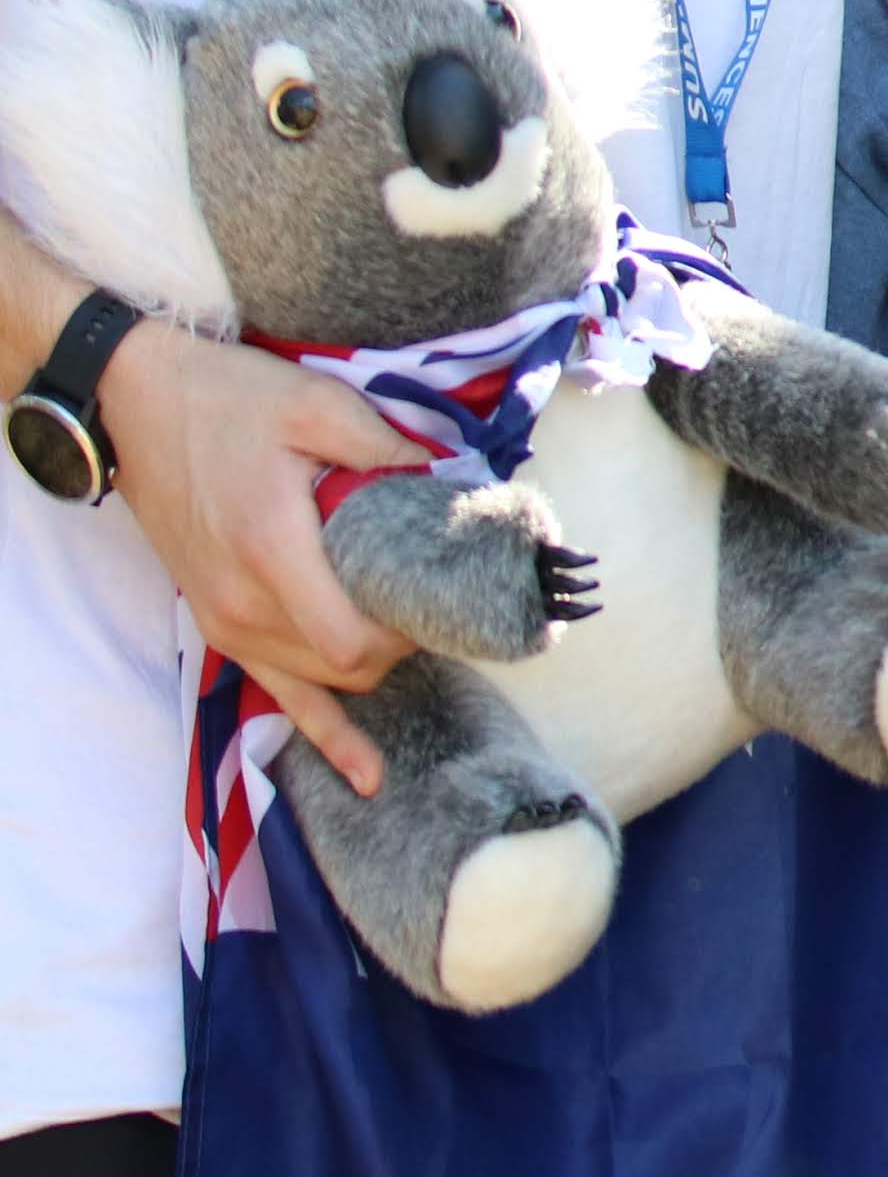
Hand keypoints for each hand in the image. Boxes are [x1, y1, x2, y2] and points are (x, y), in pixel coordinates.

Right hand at [102, 320, 422, 798]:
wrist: (140, 404)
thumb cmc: (229, 401)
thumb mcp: (319, 405)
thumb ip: (389, 449)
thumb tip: (458, 479)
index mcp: (272, 553)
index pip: (354, 638)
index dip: (411, 635)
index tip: (453, 602)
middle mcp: (244, 604)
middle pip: (346, 666)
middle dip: (406, 647)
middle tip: (450, 605)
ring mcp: (225, 621)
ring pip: (320, 683)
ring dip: (374, 669)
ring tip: (424, 638)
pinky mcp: (217, 623)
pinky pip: (277, 693)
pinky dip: (325, 731)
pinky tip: (366, 775)